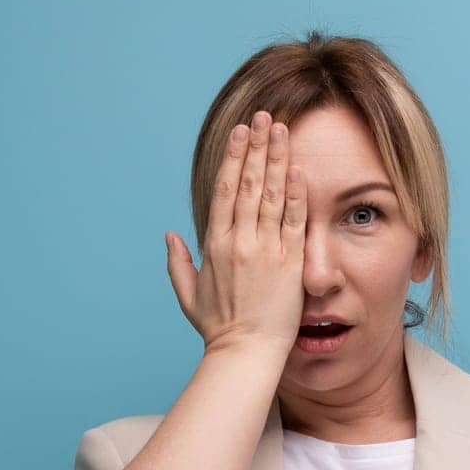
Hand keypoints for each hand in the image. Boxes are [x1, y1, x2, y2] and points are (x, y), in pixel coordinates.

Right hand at [165, 110, 305, 355]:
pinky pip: (294, 222)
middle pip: (248, 183)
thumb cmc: (220, 329)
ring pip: (271, 195)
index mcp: (214, 244)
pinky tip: (299, 169)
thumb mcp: (189, 294)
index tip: (241, 132)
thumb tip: (170, 235)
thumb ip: (178, 262)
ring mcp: (265, 251)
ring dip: (278, 159)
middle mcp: (238, 241)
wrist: (246, 353)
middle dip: (257, 146)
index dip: (233, 157)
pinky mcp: (289, 264)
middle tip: (265, 116)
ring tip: (283, 130)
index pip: (225, 189)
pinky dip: (296, 194)